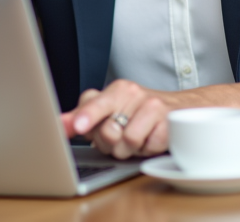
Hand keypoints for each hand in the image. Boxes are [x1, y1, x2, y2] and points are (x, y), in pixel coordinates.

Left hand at [59, 79, 179, 158]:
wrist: (179, 109)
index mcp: (116, 90)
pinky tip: (150, 138)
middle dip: (109, 144)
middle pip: (108, 131)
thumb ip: (80, 117)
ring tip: (136, 138)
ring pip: (128, 142)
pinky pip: (148, 147)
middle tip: (117, 138)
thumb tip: (59, 124)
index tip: (79, 127)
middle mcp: (134, 94)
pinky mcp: (169, 122)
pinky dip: (146, 149)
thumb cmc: (137, 113)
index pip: (95, 103)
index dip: (85, 117)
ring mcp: (153, 106)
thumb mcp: (108, 111)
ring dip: (129, 149)